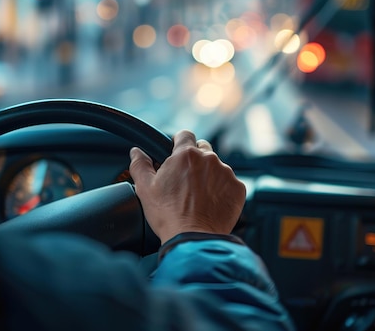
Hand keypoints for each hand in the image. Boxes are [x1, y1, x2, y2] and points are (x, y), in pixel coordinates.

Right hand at [129, 129, 245, 243]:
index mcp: (186, 155)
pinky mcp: (238, 189)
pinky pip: (230, 183)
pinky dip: (222, 190)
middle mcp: (209, 159)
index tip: (175, 153)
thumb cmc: (168, 215)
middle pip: (203, 148)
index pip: (185, 134)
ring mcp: (226, 173)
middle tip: (185, 179)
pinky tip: (211, 204)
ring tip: (198, 196)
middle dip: (194, 159)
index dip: (178, 142)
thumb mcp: (145, 188)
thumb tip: (136, 152)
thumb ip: (140, 165)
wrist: (194, 239)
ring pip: (217, 166)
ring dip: (209, 175)